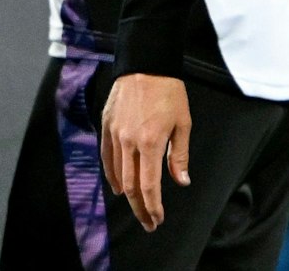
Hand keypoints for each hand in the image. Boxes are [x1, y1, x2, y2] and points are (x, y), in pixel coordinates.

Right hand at [100, 73, 191, 231]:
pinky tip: (119, 187)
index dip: (153, 206)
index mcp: (150, 143)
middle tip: (149, 222)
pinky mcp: (106, 128)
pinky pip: (107, 159)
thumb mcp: (183, 123)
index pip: (149, 185)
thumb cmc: (169, 93)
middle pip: (131, 186)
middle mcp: (129, 143)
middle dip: (141, 208)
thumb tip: (181, 182)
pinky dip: (112, 176)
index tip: (157, 219)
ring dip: (128, 195)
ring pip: (118, 175)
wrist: (145, 66)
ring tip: (138, 207)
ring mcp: (114, 136)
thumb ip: (179, 155)